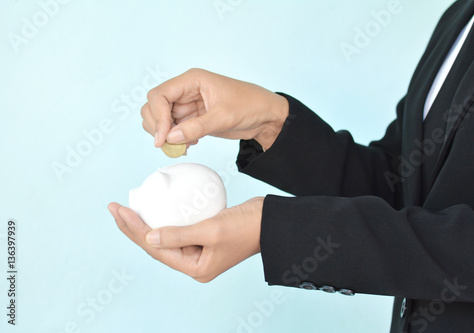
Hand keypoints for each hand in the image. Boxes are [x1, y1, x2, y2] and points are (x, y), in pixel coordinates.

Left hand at [107, 197, 263, 281]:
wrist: (271, 220)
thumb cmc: (246, 227)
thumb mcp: (211, 230)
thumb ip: (178, 235)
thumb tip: (149, 238)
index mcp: (195, 268)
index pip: (157, 249)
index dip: (136, 230)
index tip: (120, 210)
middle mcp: (195, 262)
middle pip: (157, 245)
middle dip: (134, 227)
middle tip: (115, 208)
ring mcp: (200, 250)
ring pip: (165, 236)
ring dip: (147, 222)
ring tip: (127, 209)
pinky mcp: (205, 236)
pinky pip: (179, 228)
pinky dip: (166, 217)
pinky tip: (156, 207)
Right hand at [141, 68, 288, 150]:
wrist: (266, 116)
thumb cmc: (250, 105)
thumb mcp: (224, 116)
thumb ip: (196, 127)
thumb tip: (170, 138)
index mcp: (192, 80)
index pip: (159, 95)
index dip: (157, 116)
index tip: (163, 138)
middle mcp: (186, 91)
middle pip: (154, 107)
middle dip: (157, 127)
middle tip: (168, 145)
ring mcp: (188, 106)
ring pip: (162, 120)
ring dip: (165, 136)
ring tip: (181, 148)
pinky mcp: (193, 119)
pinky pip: (174, 130)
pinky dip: (175, 140)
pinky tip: (188, 146)